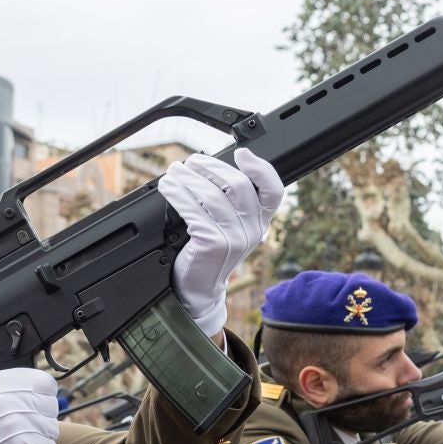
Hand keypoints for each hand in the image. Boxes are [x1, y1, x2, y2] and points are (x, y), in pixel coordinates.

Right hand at [0, 368, 59, 443]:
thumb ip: (10, 387)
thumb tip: (40, 390)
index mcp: (2, 383)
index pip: (46, 382)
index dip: (44, 397)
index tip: (36, 407)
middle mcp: (12, 398)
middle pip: (52, 406)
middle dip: (43, 419)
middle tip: (25, 429)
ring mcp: (19, 421)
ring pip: (52, 429)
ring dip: (41, 438)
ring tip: (20, 441)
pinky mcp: (24, 443)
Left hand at [159, 149, 283, 338]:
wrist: (200, 290)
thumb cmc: (211, 253)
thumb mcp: (230, 228)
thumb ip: (231, 203)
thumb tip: (210, 167)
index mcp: (261, 222)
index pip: (274, 191)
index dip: (261, 168)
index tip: (241, 154)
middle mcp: (252, 230)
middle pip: (238, 185)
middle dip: (211, 167)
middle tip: (191, 162)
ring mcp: (234, 238)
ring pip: (212, 195)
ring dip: (188, 178)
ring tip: (174, 172)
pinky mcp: (212, 244)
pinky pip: (193, 210)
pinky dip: (177, 194)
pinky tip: (168, 188)